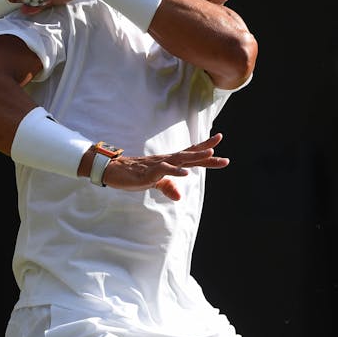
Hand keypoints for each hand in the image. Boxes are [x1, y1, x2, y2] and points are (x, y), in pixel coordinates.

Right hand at [102, 133, 229, 200]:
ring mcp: (158, 164)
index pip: (190, 154)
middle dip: (207, 152)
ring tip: (210, 154)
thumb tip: (179, 196)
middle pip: (190, 154)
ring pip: (180, 158)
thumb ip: (168, 187)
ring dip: (195, 156)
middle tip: (223, 150)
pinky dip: (175, 171)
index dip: (204, 148)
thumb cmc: (135, 175)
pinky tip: (186, 174)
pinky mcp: (149, 172)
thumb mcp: (154, 183)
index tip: (218, 140)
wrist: (114, 171)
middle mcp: (166, 160)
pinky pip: (164, 171)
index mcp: (169, 162)